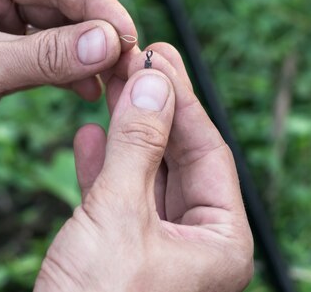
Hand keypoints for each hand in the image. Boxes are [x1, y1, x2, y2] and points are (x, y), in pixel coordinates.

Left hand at [0, 0, 136, 184]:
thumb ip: (42, 55)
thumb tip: (107, 43)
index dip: (97, 4)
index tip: (127, 34)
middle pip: (63, 5)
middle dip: (98, 33)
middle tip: (129, 62)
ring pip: (60, 37)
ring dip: (89, 57)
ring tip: (115, 80)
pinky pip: (47, 65)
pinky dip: (71, 77)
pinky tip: (89, 91)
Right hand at [36, 44, 253, 291]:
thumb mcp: (119, 216)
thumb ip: (138, 146)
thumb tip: (154, 81)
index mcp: (220, 242)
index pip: (208, 151)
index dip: (182, 99)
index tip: (159, 56)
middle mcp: (198, 245)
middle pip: (179, 158)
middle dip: (154, 109)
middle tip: (136, 60)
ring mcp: (161, 249)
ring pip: (147, 174)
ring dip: (127, 132)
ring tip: (111, 86)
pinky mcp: (125, 254)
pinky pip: (121, 199)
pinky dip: (105, 167)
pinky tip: (90, 137)